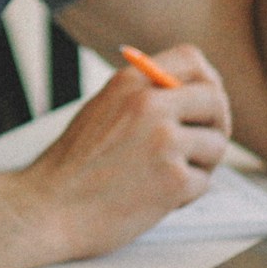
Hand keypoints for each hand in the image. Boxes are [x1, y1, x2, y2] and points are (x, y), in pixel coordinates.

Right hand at [19, 45, 231, 259]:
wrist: (49, 207)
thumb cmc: (74, 165)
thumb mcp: (103, 108)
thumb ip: (143, 95)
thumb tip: (191, 94)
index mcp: (131, 82)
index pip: (192, 59)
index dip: (206, 81)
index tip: (203, 103)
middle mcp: (151, 105)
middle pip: (215, 100)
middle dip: (216, 124)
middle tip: (203, 145)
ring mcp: (165, 142)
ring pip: (216, 144)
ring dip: (200, 164)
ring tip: (166, 176)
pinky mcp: (174, 180)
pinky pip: (205, 181)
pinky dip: (186, 194)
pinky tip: (155, 197)